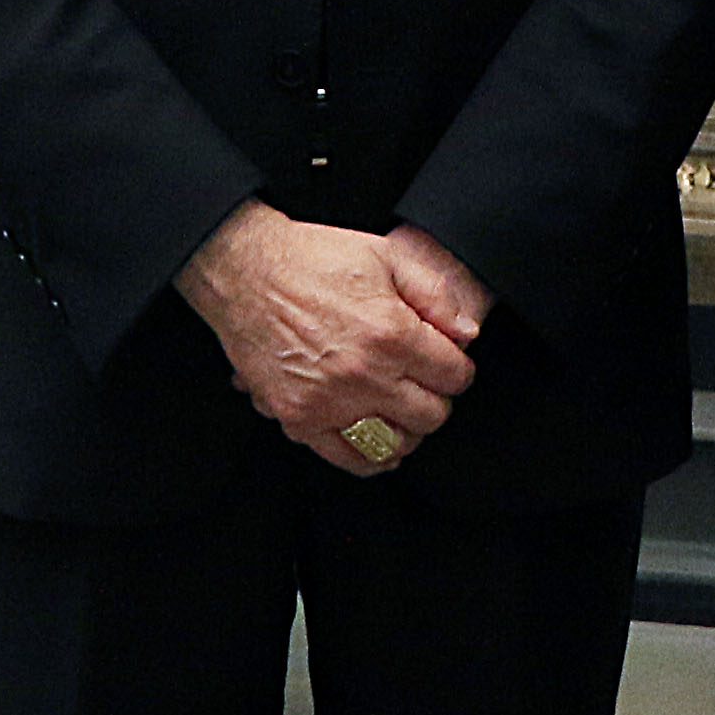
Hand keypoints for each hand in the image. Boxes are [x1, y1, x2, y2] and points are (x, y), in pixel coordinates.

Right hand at [177, 202, 474, 471]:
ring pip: (394, 443)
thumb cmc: (314, 260)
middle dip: (436, 398)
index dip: (458, 368)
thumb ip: (435, 295)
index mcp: (392, 333)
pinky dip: (369, 457)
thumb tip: (468, 334)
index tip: (447, 362)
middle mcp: (365, 374)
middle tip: (424, 383)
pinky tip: (376, 438)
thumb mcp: (386, 256)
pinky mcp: (299, 418)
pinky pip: (348, 457)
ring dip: (406, 430)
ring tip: (401, 410)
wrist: (247, 273)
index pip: (454, 376)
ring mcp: (330, 402)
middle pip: (431, 415)